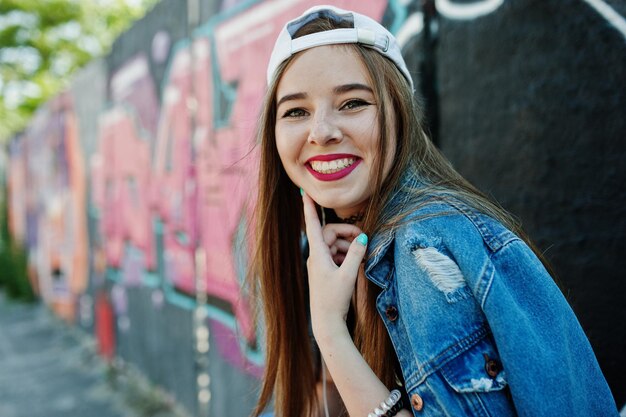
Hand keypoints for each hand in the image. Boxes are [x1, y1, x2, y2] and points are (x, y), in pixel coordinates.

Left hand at [302, 192, 367, 338]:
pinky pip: (336, 256)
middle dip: (347, 233)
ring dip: (349, 247)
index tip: (304, 192)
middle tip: (365, 239)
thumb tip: (363, 237)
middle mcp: (315, 256)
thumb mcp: (348, 275)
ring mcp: (319, 264)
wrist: (326, 322)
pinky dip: (346, 256)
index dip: (309, 207)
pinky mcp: (324, 271)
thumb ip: (356, 254)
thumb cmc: (334, 299)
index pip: (313, 224)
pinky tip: (356, 265)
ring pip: (335, 245)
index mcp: (317, 254)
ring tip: (362, 256)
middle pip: (331, 233)